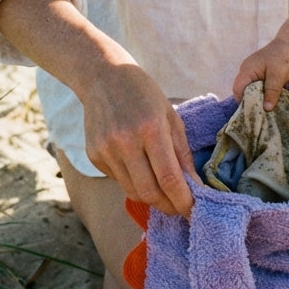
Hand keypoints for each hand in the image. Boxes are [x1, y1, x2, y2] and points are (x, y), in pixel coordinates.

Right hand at [81, 62, 196, 214]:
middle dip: (168, 206)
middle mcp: (125, 142)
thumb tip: (195, 187)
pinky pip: (118, 180)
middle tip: (181, 208)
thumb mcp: (171, 116)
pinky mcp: (93, 155)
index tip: (195, 211)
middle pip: (149, 192)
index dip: (183, 201)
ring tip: (164, 193)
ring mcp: (105, 150)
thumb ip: (182, 153)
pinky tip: (139, 169)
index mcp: (151, 129)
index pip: (169, 178)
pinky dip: (133, 182)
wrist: (102, 76)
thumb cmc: (143, 93)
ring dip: (151, 198)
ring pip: (132, 191)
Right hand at [233, 37, 288, 109]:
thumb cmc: (284, 57)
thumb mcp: (278, 76)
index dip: (242, 102)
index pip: (238, 89)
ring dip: (258, 100)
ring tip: (266, 112)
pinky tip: (270, 103)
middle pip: (243, 91)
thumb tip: (266, 109)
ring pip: (251, 91)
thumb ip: (272, 91)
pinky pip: (258, 88)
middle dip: (251, 103)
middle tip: (261, 115)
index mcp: (247, 70)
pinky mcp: (261, 76)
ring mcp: (254, 74)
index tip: (253, 113)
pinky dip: (263, 95)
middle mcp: (247, 72)